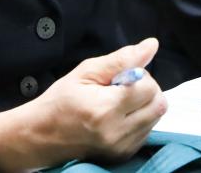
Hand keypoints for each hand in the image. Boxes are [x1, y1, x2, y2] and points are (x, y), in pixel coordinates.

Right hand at [0, 38, 166, 170]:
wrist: (41, 135)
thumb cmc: (60, 100)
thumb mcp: (85, 72)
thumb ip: (121, 59)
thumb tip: (151, 45)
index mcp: (106, 109)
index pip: (149, 87)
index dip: (140, 75)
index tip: (121, 76)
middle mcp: (117, 133)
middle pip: (159, 104)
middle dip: (147, 90)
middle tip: (123, 87)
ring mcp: (121, 148)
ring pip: (155, 118)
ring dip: (144, 105)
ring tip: (119, 102)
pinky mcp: (123, 156)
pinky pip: (146, 132)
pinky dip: (139, 120)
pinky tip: (118, 116)